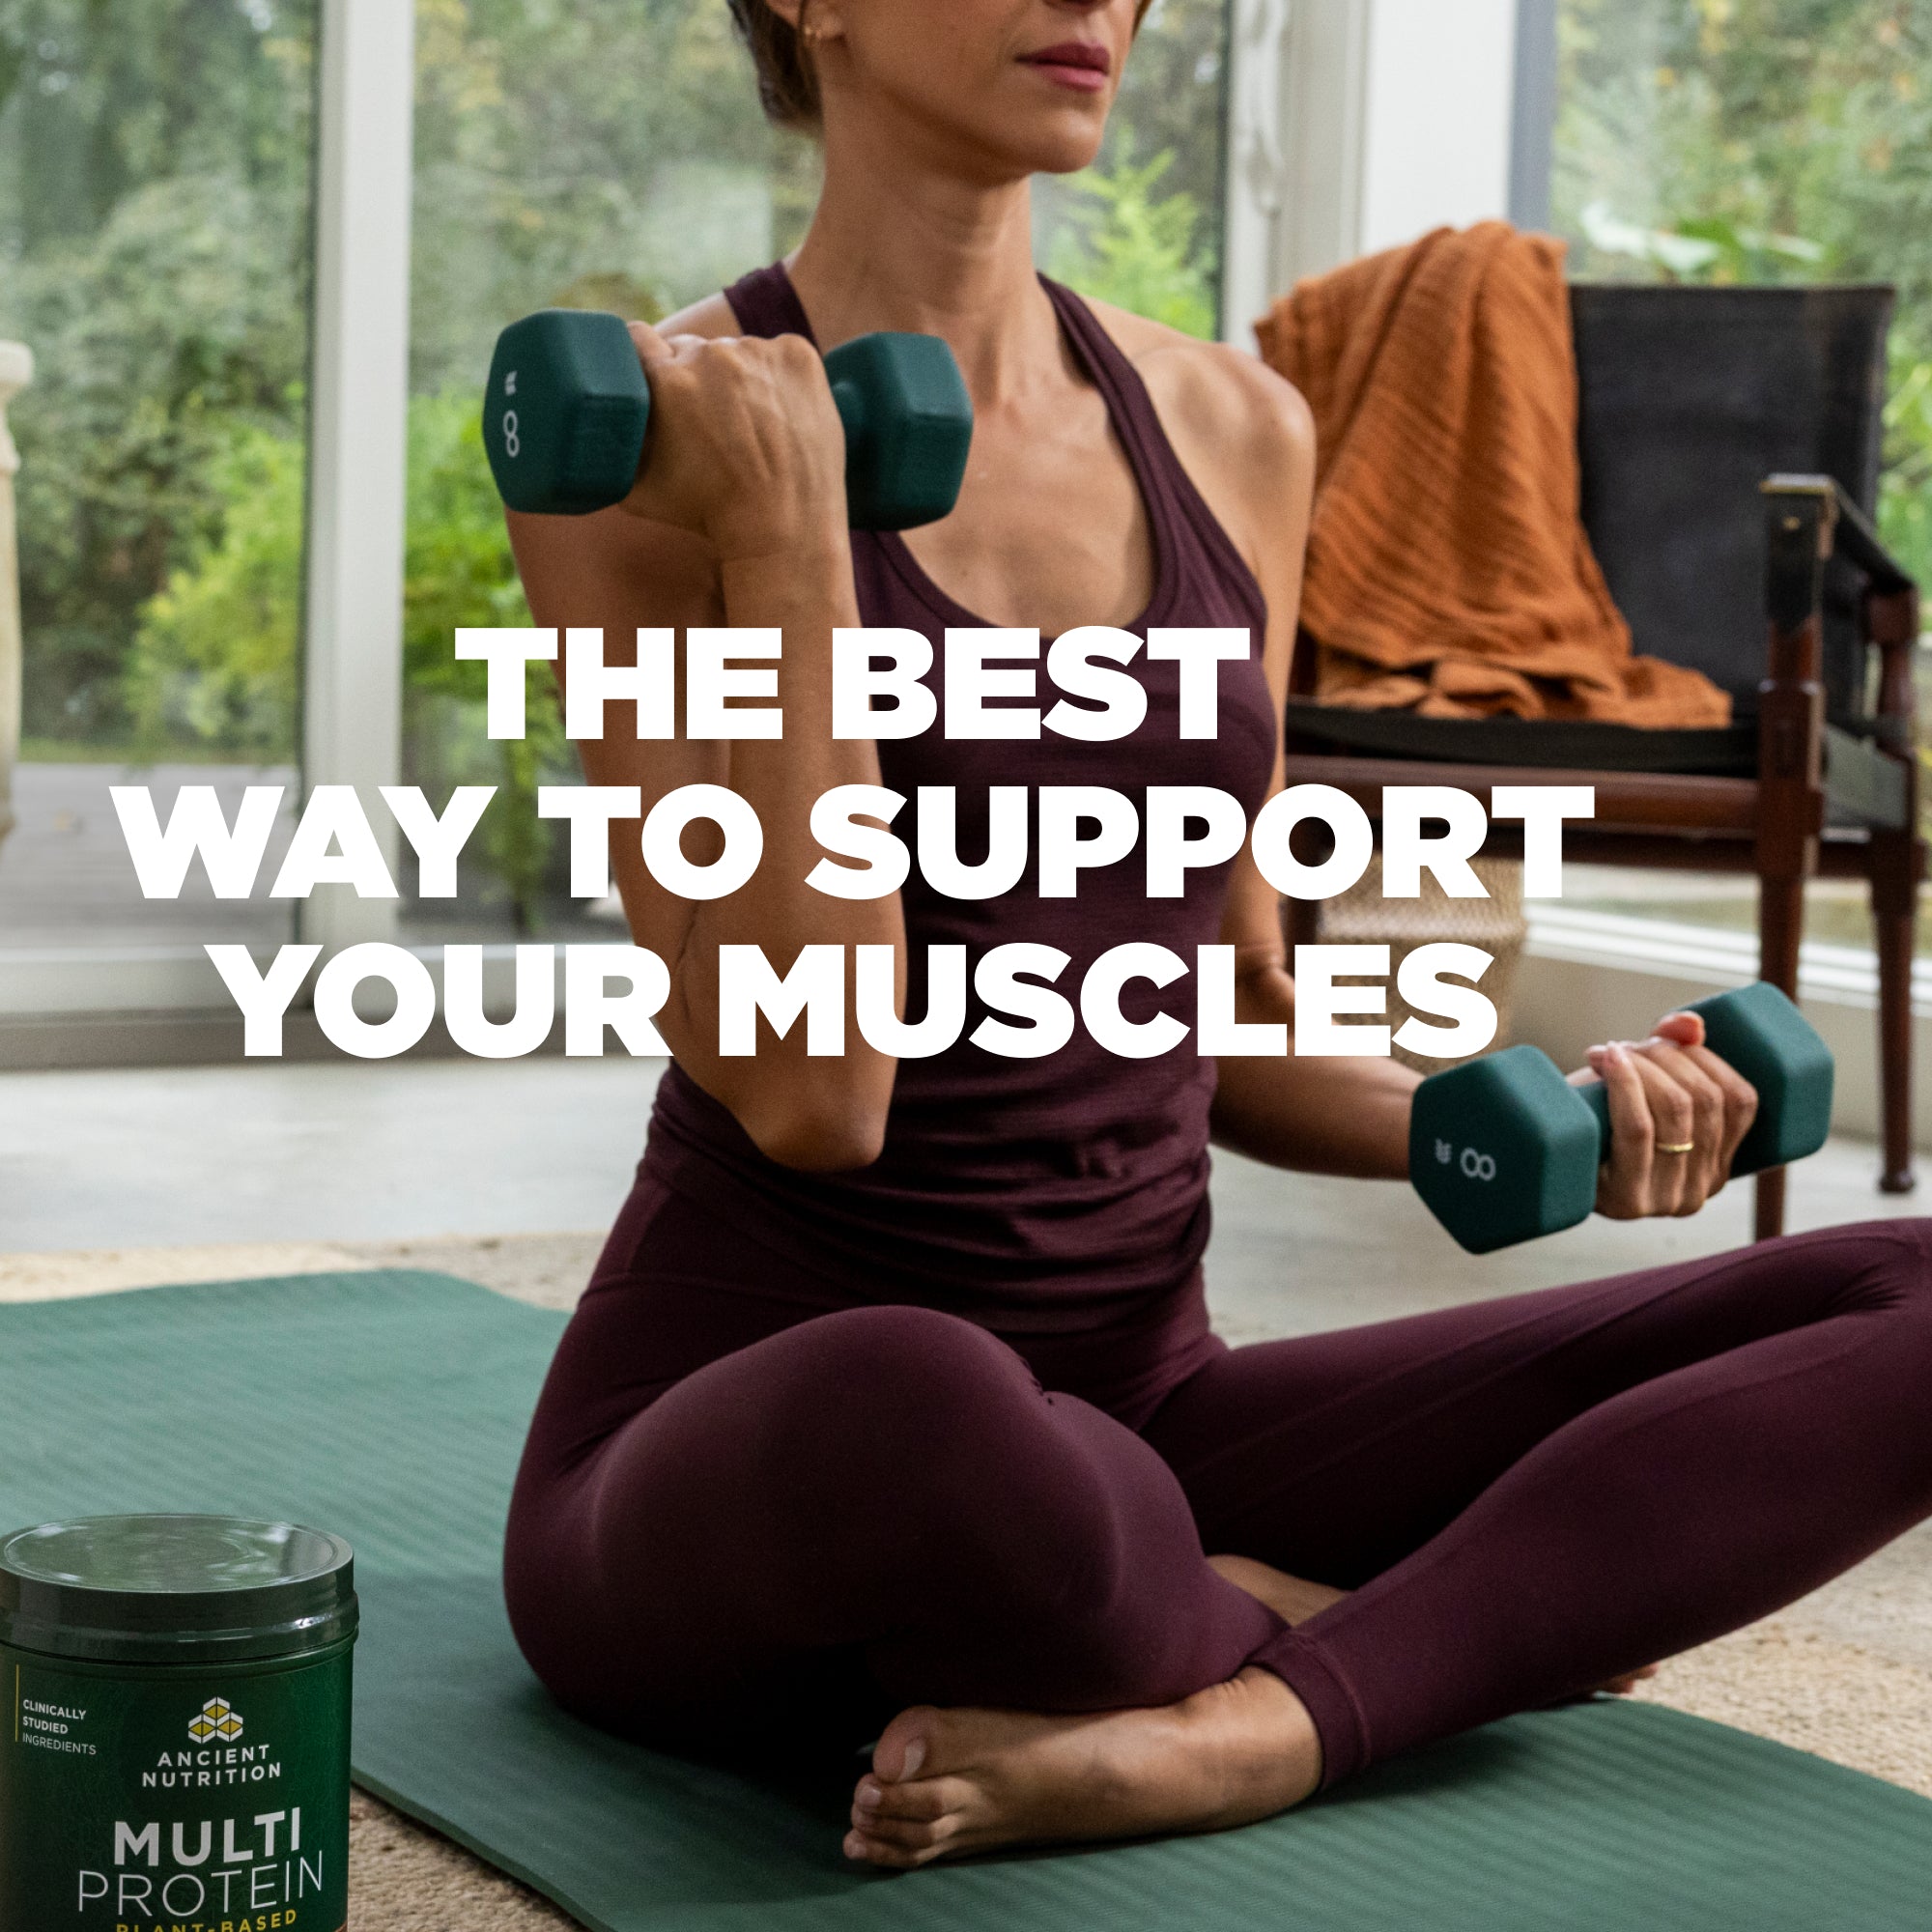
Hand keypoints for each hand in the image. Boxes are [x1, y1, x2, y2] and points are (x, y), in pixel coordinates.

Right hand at [619, 322, 849, 559]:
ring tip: (751, 427)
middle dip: (694, 377)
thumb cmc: (708, 515)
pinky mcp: (798, 356)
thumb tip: (593, 427)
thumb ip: (611, 449)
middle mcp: (711, 356)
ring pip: (737, 352)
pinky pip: (779, 354)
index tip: (655, 378)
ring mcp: (759, 352)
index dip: (645, 360)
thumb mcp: (636, 490)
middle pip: (692, 349)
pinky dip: (778, 378)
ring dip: (738, 377)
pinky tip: (780, 417)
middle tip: (709, 420)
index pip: (638, 338)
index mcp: (666, 379)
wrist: (785, 528)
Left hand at [1573, 1009, 1758, 1220]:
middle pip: (1705, 1100)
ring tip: (1608, 1055)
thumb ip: (1674, 1050)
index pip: (1742, 1101)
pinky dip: (1625, 1083)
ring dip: (1642, 1064)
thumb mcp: (1639, 1085)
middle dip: (1665, 1056)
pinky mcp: (1626, 1200)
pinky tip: (1607, 1060)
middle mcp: (1698, 1192)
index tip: (1662, 1037)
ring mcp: (1664, 1201)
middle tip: (1625, 1048)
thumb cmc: (1592, 1118)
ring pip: (1674, 1109)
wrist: (1537, 1159)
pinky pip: (1638, 1129)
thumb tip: (1691, 1023)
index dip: (1707, 1056)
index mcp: (1717, 1166)